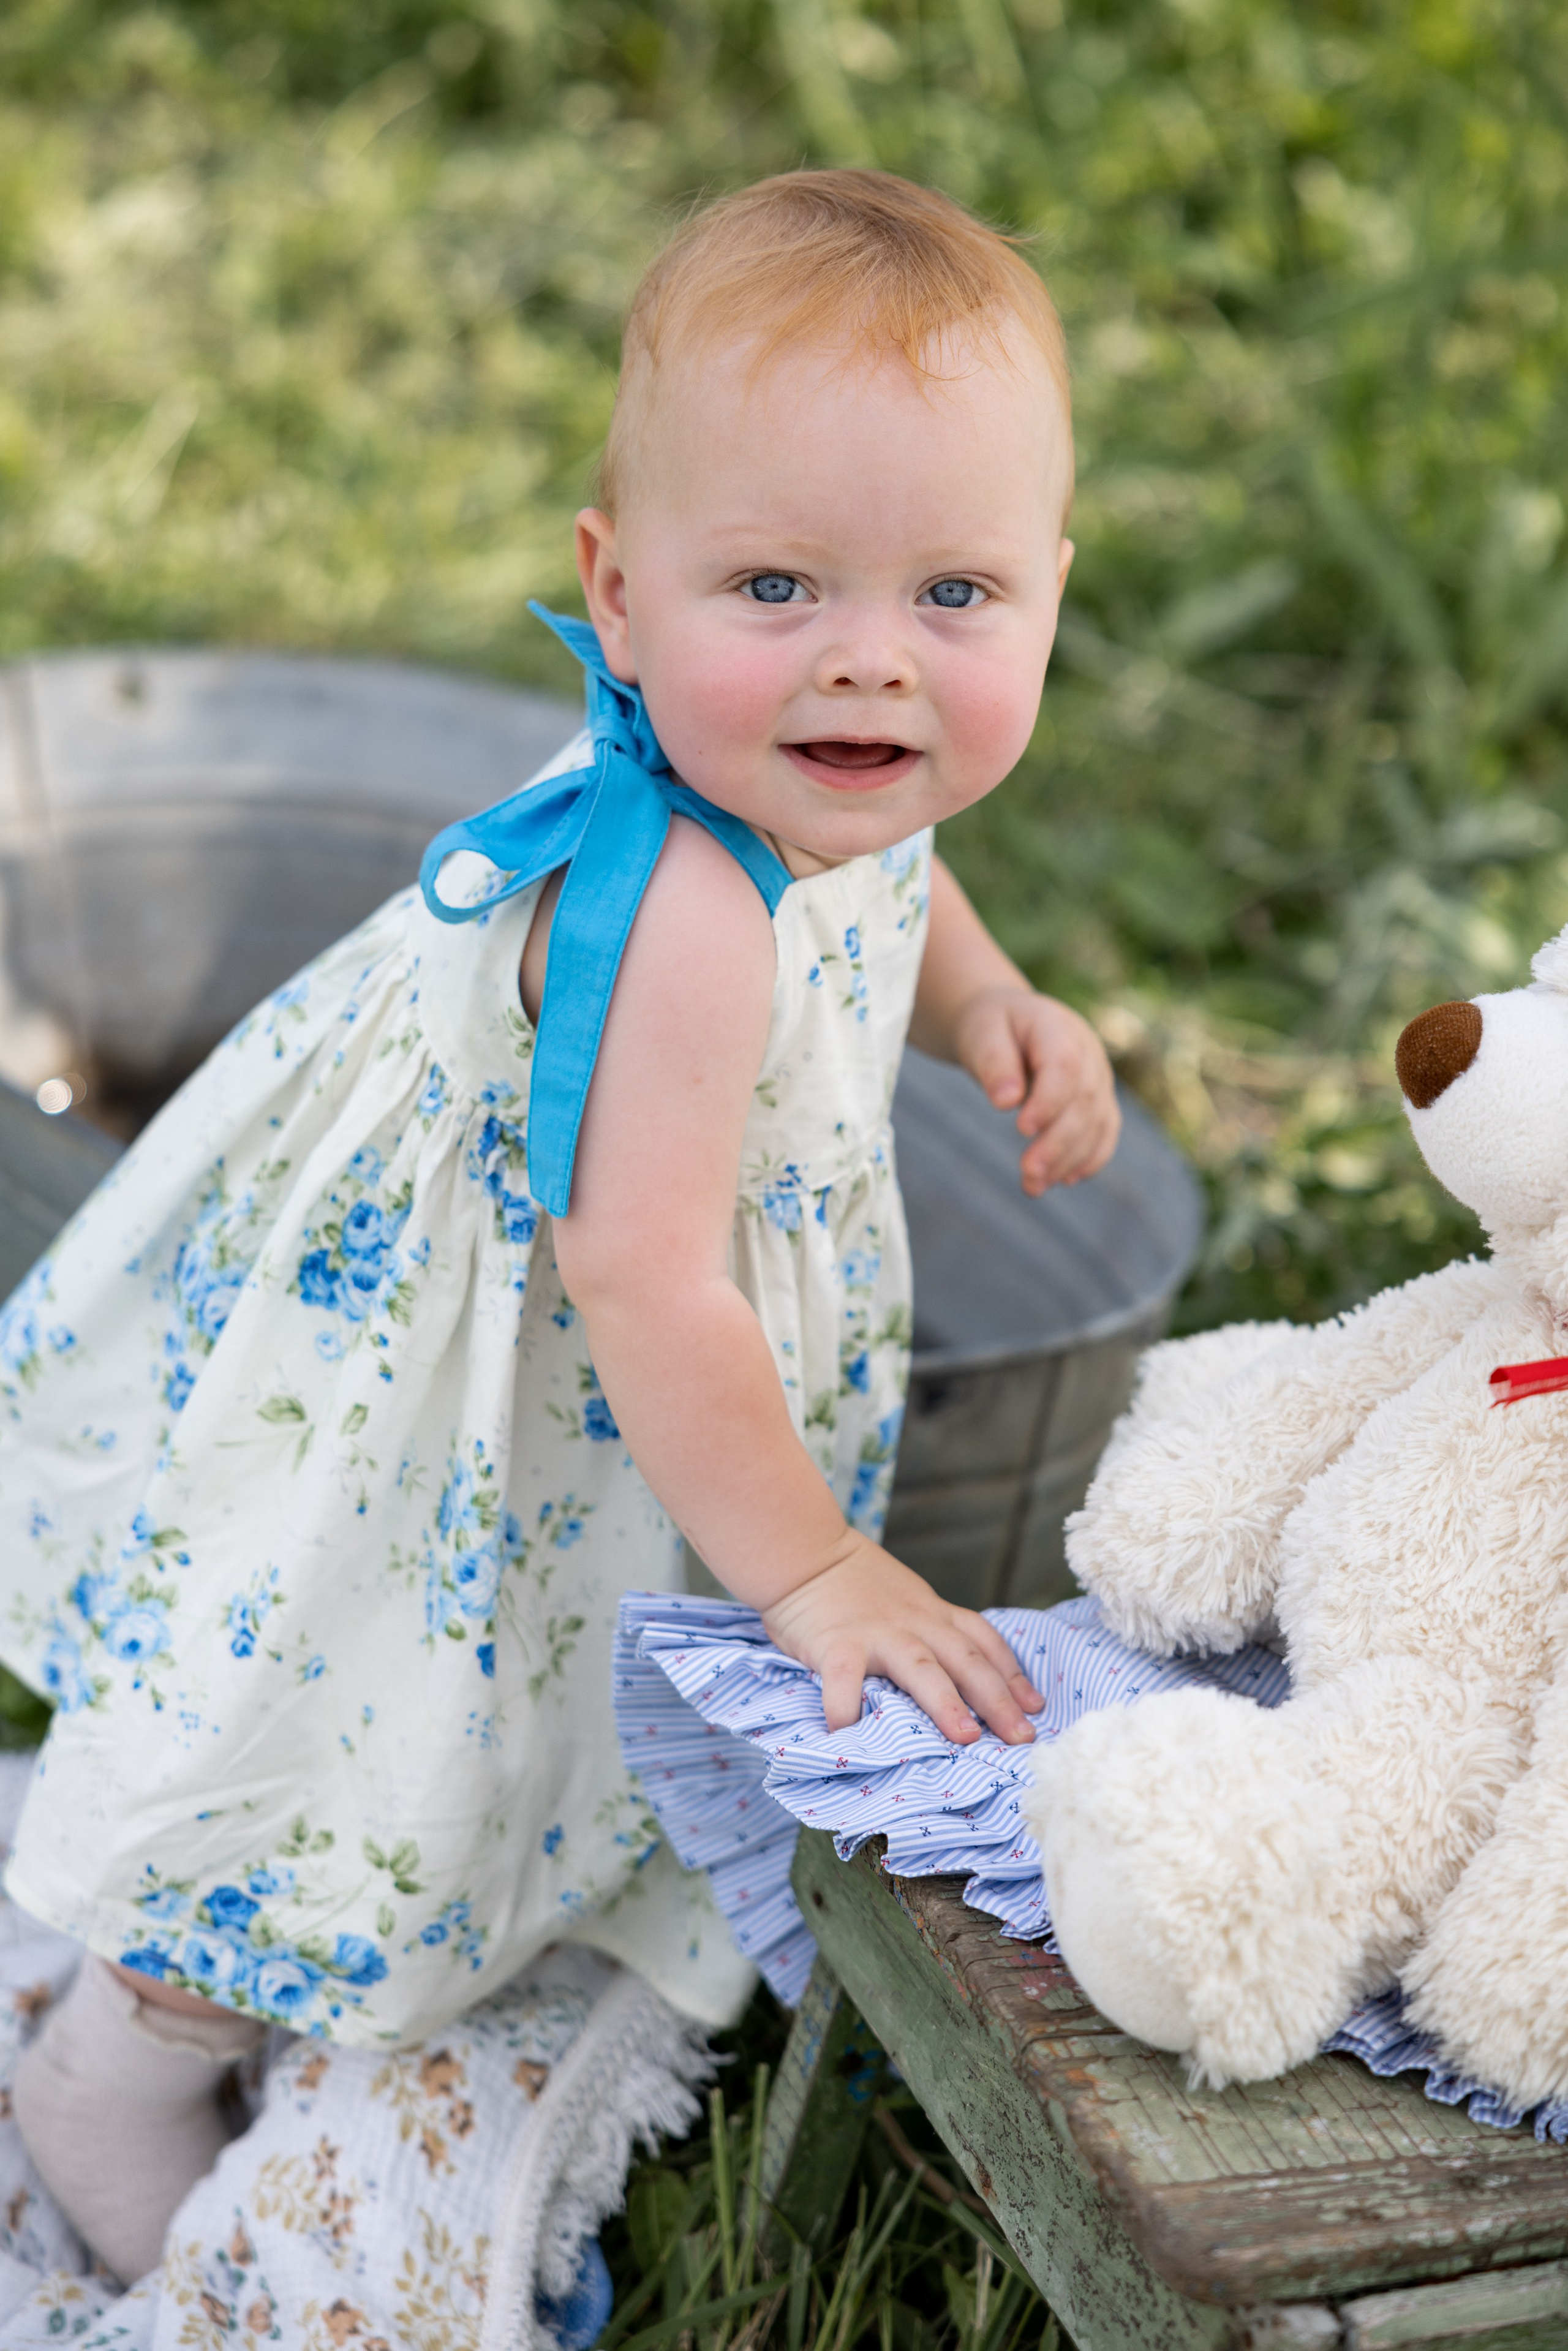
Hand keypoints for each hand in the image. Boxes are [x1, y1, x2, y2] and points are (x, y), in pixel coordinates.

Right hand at [761, 1530, 1042, 1741]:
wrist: (804, 1550)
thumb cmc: (853, 1583)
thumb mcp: (907, 1598)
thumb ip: (931, 1629)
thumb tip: (963, 1674)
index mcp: (933, 1612)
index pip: (984, 1641)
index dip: (1013, 1675)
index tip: (1035, 1707)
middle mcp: (915, 1623)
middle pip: (966, 1661)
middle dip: (998, 1700)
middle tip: (1022, 1737)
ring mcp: (877, 1634)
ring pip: (921, 1669)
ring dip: (947, 1703)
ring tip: (967, 1738)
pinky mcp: (836, 1644)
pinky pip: (844, 1682)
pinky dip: (848, 1711)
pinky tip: (850, 1738)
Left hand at [953, 986, 1119, 1195]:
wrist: (1005, 1022)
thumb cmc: (990, 1028)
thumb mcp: (981, 1034)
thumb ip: (993, 1062)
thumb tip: (1006, 1101)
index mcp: (1057, 1027)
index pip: (1065, 1066)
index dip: (1049, 1101)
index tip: (1021, 1129)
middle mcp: (1088, 1051)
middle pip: (1085, 1101)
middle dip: (1058, 1142)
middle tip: (1027, 1173)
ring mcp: (1098, 1076)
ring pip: (1098, 1122)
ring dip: (1069, 1159)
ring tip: (1033, 1186)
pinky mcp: (1099, 1099)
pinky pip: (1104, 1132)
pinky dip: (1088, 1159)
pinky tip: (1061, 1180)